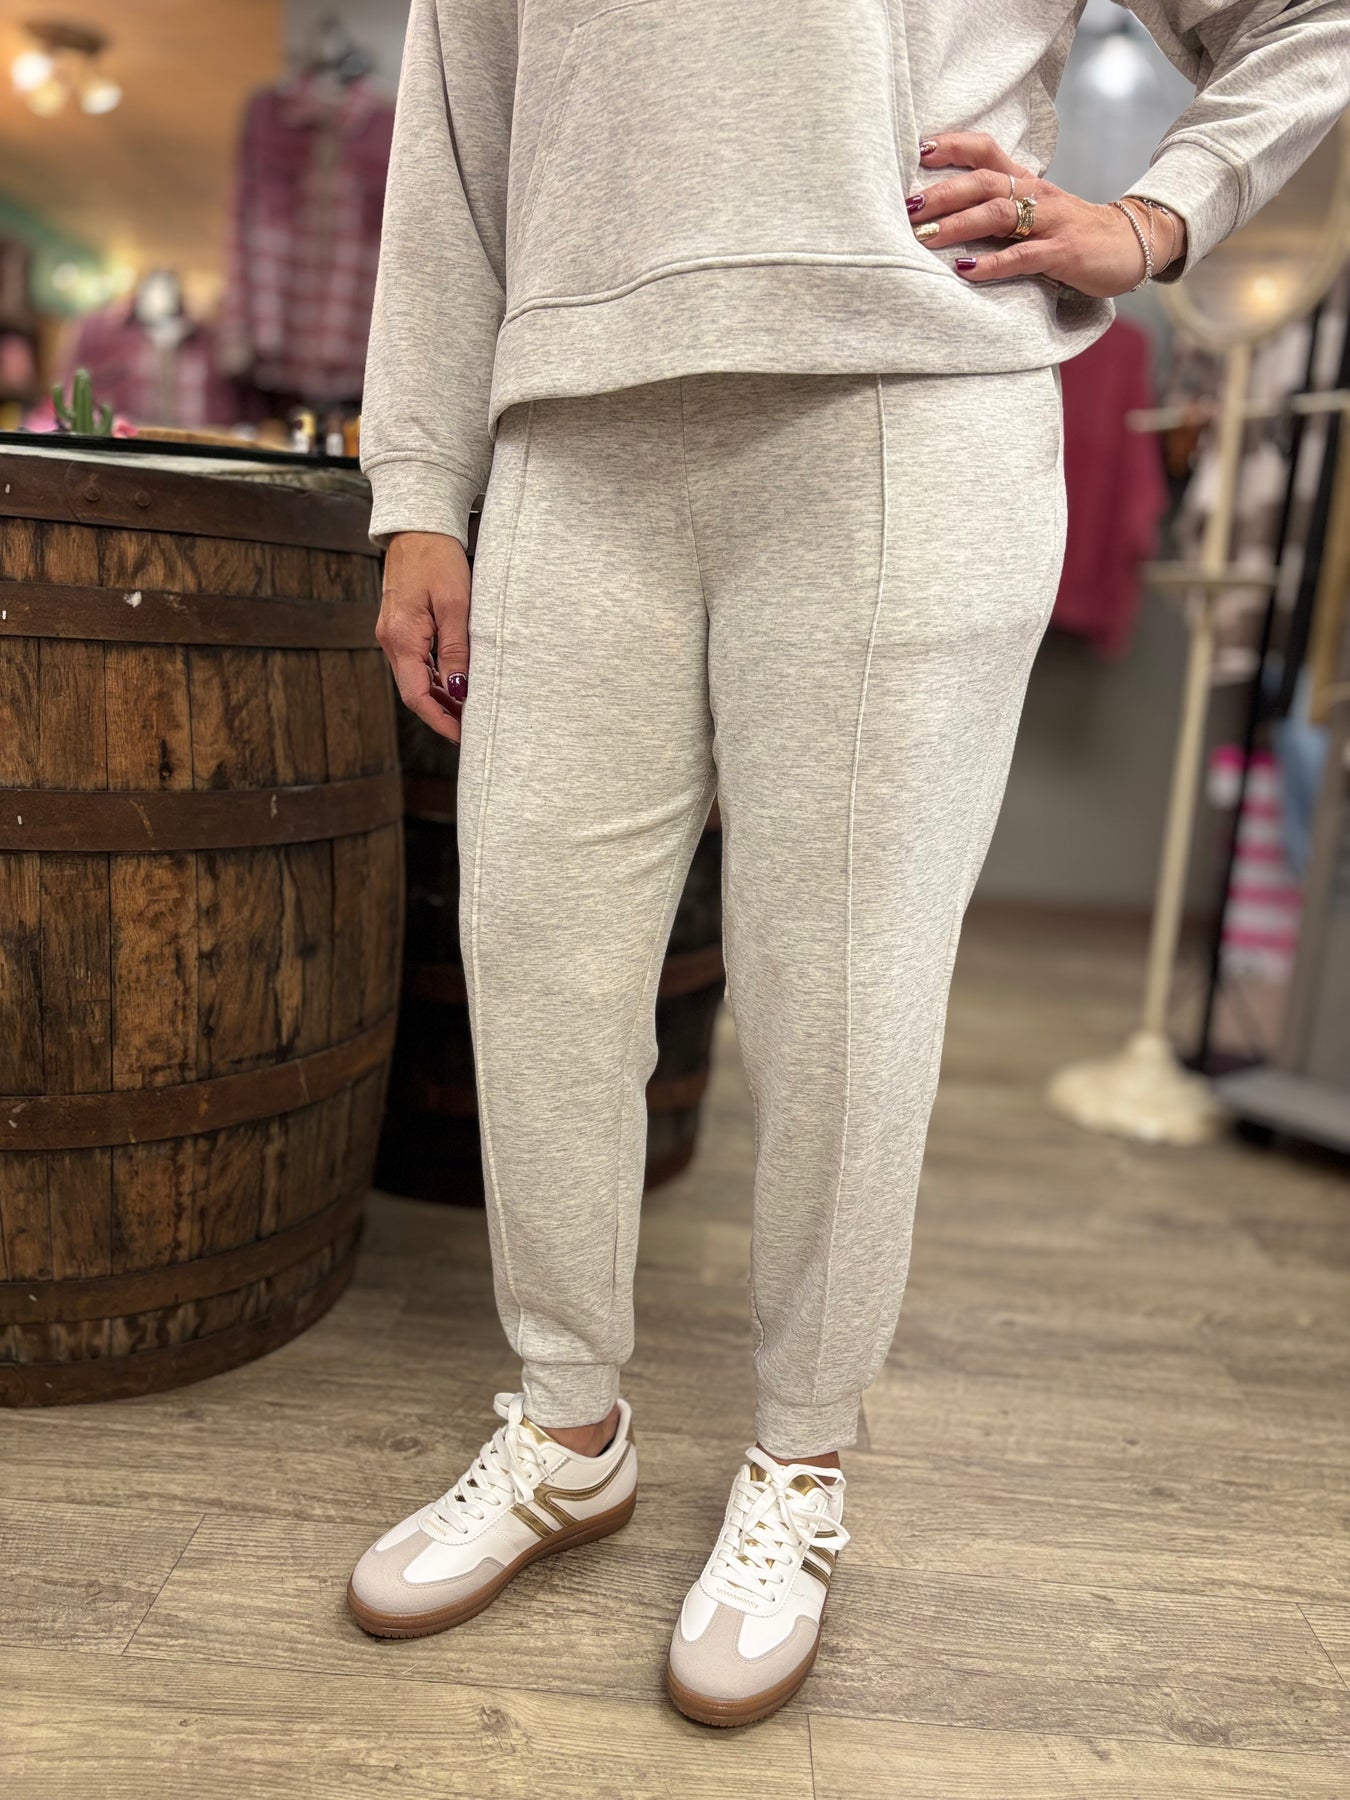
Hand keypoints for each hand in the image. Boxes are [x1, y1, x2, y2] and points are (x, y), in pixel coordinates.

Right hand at [376, 530, 470, 743]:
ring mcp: (393, 635)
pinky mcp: (401, 627)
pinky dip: (435, 678)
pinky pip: (416, 662)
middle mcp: (391, 640)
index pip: (416, 695)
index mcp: (401, 638)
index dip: (439, 720)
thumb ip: (456, 650)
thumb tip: (459, 690)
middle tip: (471, 728)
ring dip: (439, 697)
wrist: (417, 528)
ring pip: (416, 678)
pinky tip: (455, 683)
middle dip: (441, 713)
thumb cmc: (437, 560)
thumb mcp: (454, 605)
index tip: (461, 736)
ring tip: (468, 711)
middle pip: (414, 691)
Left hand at [909, 132, 1185, 297]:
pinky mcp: (1062, 253)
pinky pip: (1022, 256)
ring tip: (925, 237)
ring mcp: (1050, 222)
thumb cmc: (1072, 232)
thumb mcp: (1035, 212)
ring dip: (958, 225)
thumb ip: (998, 208)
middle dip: (942, 192)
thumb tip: (945, 215)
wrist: (1132, 244)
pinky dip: (991, 264)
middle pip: (983, 182)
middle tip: (907, 206)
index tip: (918, 151)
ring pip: (999, 214)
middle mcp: (1036, 194)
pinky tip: (965, 271)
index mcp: (1026, 182)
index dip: (953, 146)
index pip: (986, 150)